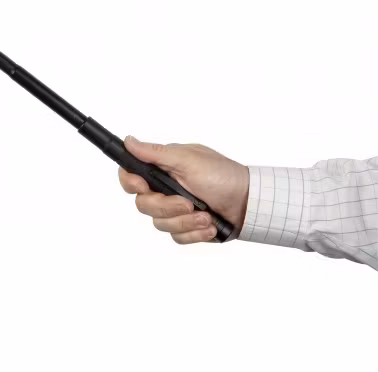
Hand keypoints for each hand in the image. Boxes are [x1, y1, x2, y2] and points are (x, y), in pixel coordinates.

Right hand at [118, 136, 248, 243]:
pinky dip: (195, 233)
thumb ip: (156, 153)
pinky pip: (176, 237)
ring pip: (160, 224)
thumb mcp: (188, 160)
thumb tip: (128, 141)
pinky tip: (210, 225)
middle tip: (188, 203)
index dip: (131, 183)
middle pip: (143, 205)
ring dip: (185, 222)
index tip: (144, 186)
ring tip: (206, 215)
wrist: (249, 202)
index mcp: (163, 169)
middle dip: (167, 207)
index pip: (130, 176)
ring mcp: (174, 209)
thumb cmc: (222, 176)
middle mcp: (165, 188)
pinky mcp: (185, 226)